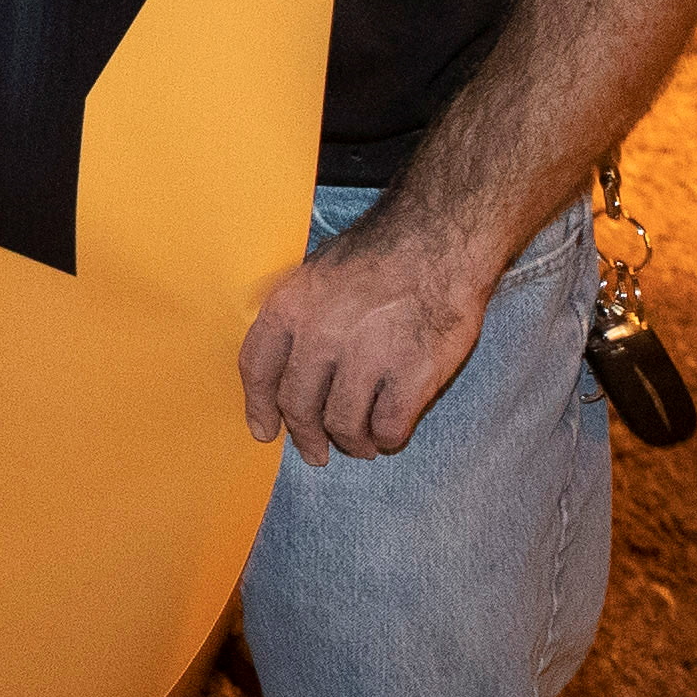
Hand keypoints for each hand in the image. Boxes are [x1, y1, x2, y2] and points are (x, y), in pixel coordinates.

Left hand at [235, 211, 496, 460]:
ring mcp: (365, 357)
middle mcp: (319, 335)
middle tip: (317, 452)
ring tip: (360, 444)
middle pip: (298, 405)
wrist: (439, 243)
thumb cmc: (379, 257)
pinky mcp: (411, 375)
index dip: (259, 406)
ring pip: (342, 424)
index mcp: (290, 307)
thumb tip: (284, 367)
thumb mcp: (316, 275)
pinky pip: (387, 427)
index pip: (257, 369)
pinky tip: (389, 433)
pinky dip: (386, 438)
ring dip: (350, 442)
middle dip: (306, 437)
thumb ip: (297, 319)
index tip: (265, 430)